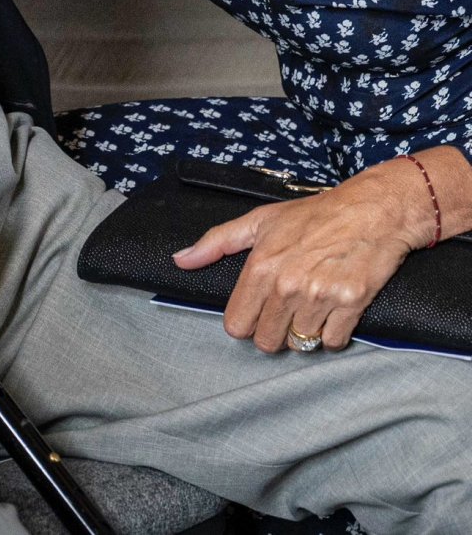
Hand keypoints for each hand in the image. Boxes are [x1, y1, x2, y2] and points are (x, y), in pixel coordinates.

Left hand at [173, 163, 427, 351]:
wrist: (372, 210)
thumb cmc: (315, 214)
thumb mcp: (260, 220)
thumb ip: (217, 242)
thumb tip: (181, 260)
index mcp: (261, 266)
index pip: (236, 324)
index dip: (244, 321)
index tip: (255, 311)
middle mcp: (287, 286)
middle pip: (266, 341)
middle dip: (273, 330)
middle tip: (285, 309)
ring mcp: (320, 297)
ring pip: (300, 344)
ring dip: (304, 330)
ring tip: (311, 304)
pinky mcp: (351, 305)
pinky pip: (333, 342)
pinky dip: (333, 333)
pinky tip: (332, 310)